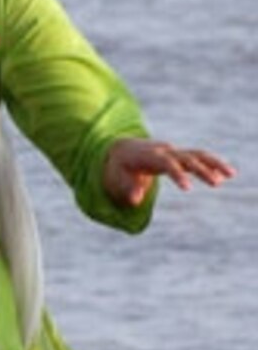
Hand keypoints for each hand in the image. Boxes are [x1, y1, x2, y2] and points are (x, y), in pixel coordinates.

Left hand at [102, 137, 233, 211]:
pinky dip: (212, 164)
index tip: (188, 189)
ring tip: (231, 175)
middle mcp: (165, 151)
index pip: (167, 163)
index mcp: (149, 156)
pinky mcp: (179, 156)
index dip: (178, 175)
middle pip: (187, 157)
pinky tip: (225, 174)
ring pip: (198, 154)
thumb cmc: (118, 167)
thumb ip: (127, 189)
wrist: (121, 149)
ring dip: (215, 163)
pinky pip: (199, 157)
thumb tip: (135, 200)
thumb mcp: (117, 179)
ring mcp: (174, 152)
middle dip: (202, 170)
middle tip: (216, 184)